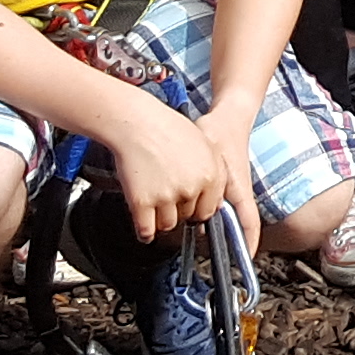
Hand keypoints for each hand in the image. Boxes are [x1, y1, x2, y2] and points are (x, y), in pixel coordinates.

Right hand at [99, 86, 245, 247]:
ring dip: (161, 220)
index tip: (190, 208)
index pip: (209, 210)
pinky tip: (144, 229)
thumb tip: (217, 199)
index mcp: (211, 176)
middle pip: (188, 217)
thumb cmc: (168, 128)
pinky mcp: (142, 202)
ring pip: (168, 225)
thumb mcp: (205, 145)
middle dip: (179, 211)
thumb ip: (214, 172)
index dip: (197, 209)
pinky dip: (145, 233)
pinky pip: (146, 230)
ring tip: (155, 207)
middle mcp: (191, 188)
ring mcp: (166, 196)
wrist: (137, 121)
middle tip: (168, 199)